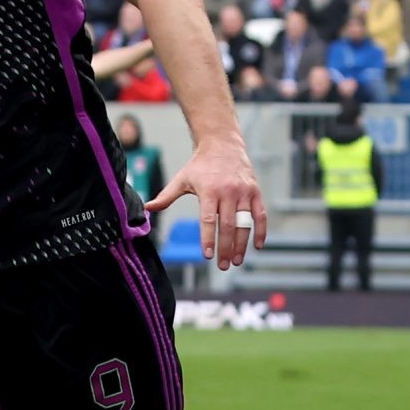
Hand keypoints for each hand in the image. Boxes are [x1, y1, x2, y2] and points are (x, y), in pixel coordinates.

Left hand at [146, 132, 265, 269]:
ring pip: (245, 223)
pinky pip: (261, 215)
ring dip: (242, 244)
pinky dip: (262, 231)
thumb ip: (166, 196)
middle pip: (228, 225)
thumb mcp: (181, 179)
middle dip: (225, 247)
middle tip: (222, 265)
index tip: (207, 255)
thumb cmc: (199, 165)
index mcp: (209, 190)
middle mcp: (228, 192)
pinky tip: (257, 246)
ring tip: (236, 261)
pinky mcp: (256, 192)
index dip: (208, 238)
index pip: (208, 219)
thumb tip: (147, 208)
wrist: (223, 144)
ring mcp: (244, 192)